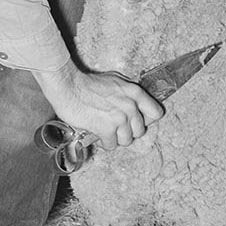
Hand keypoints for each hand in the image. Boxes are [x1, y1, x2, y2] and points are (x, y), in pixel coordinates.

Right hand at [32, 59, 163, 149]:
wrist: (69, 86)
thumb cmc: (88, 83)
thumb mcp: (115, 80)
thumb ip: (128, 93)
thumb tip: (135, 103)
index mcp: (135, 93)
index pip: (156, 113)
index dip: (147, 120)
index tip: (138, 121)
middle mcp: (130, 106)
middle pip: (140, 131)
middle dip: (128, 131)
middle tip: (117, 127)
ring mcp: (119, 119)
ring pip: (127, 141)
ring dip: (116, 138)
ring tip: (107, 131)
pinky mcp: (106, 129)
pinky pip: (112, 145)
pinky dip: (104, 142)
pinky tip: (98, 134)